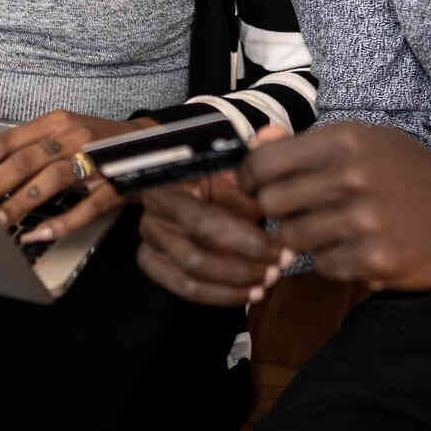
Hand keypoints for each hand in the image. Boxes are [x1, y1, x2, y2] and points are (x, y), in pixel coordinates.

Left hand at [0, 110, 142, 240]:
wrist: (157, 143)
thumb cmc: (102, 143)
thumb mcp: (67, 134)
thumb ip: (34, 148)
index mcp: (57, 122)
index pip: (8, 141)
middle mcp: (75, 135)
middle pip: (24, 161)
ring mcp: (97, 159)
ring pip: (51, 179)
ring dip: (19, 204)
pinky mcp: (116, 184)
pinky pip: (86, 206)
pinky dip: (60, 222)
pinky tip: (39, 233)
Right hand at [136, 124, 289, 306]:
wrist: (197, 183)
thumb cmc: (222, 174)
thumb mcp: (239, 162)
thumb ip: (258, 152)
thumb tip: (273, 133)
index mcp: (169, 183)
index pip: (204, 223)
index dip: (246, 241)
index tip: (282, 249)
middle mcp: (151, 213)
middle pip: (195, 256)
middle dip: (243, 267)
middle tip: (278, 269)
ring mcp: (148, 240)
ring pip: (189, 277)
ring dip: (234, 286)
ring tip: (269, 282)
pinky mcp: (152, 262)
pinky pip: (183, 288)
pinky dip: (219, 296)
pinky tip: (249, 294)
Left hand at [240, 121, 430, 290]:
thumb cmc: (407, 172)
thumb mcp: (363, 141)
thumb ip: (305, 143)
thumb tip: (257, 141)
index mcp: (345, 141)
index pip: (264, 163)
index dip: (248, 179)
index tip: (252, 187)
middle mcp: (352, 178)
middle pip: (271, 205)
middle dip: (274, 212)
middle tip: (290, 213)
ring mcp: (364, 222)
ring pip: (291, 240)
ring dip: (300, 239)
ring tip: (325, 229)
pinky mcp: (374, 261)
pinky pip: (323, 266)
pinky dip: (330, 260)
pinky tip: (353, 247)